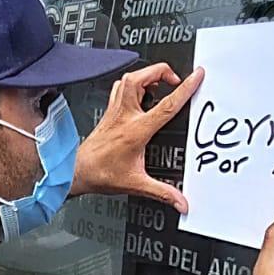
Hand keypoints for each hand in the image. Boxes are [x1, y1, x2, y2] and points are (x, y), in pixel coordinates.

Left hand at [71, 63, 204, 211]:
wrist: (76, 172)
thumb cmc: (101, 174)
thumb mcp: (137, 185)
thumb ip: (162, 192)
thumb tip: (181, 202)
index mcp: (136, 130)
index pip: (166, 104)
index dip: (185, 88)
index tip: (197, 77)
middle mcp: (124, 115)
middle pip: (141, 78)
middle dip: (161, 71)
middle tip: (176, 79)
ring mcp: (114, 111)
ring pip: (128, 79)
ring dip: (146, 75)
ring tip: (160, 83)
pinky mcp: (108, 112)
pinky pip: (120, 88)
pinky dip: (133, 84)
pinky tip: (140, 93)